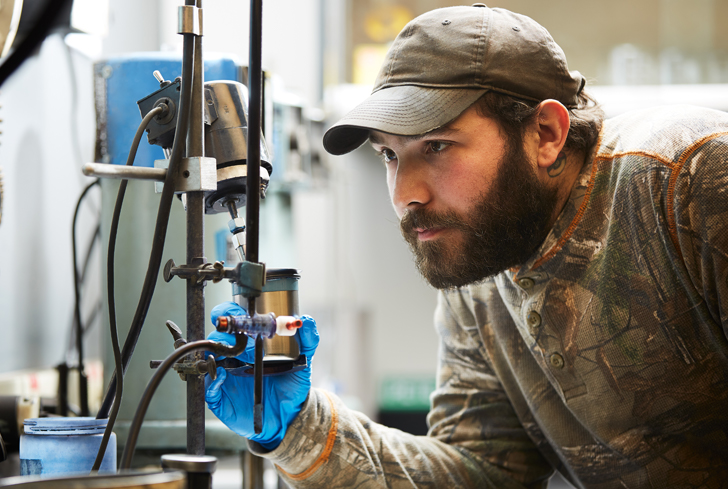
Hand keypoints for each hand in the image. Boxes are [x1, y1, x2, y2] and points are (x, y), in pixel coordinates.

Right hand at [204, 301, 318, 449]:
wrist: (288, 416)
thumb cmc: (291, 385)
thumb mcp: (304, 360)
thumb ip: (308, 339)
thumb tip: (306, 320)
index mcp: (250, 343)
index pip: (235, 321)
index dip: (231, 312)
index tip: (237, 311)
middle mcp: (235, 356)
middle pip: (218, 335)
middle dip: (222, 328)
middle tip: (234, 330)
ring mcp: (225, 376)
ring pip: (209, 358)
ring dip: (216, 351)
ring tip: (232, 353)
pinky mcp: (220, 397)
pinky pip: (208, 387)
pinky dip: (212, 380)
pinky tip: (223, 375)